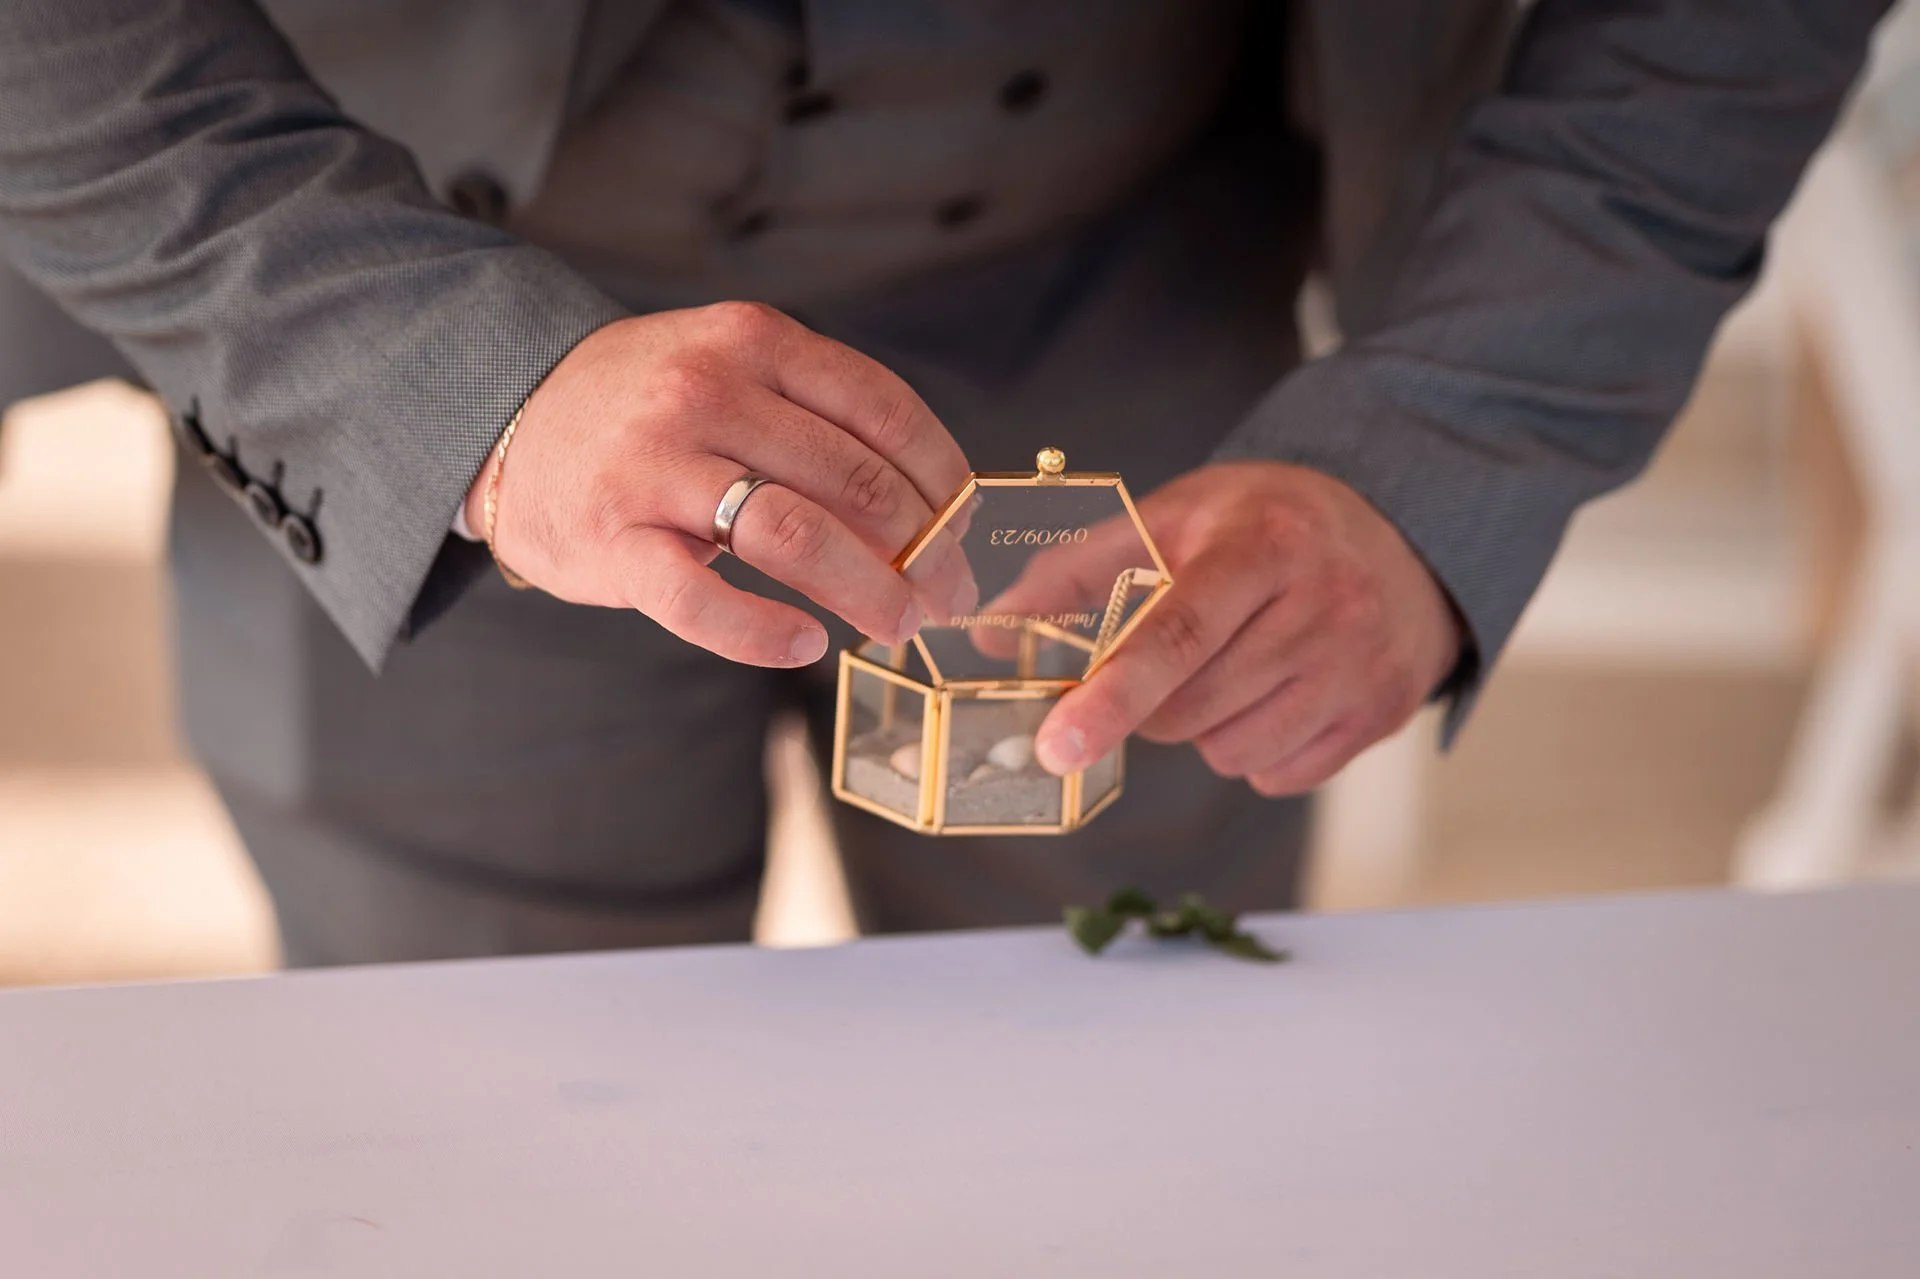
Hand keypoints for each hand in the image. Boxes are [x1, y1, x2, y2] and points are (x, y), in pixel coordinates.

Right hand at [468, 302, 972, 666]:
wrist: (508, 415)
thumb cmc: (647, 407)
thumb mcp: (732, 371)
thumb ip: (819, 419)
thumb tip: (936, 509)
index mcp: (755, 343)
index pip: (884, 412)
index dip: (943, 481)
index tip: (965, 528)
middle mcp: (708, 393)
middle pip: (853, 482)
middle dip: (921, 550)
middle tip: (944, 594)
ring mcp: (657, 467)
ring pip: (795, 537)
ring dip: (867, 592)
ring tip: (898, 624)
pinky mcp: (614, 539)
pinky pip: (702, 600)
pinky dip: (763, 632)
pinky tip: (803, 645)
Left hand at [1031, 461, 1462, 795]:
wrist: (1403, 531)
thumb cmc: (1266, 524)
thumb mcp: (1177, 515)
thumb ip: (1076, 571)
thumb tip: (991, 634)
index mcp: (1263, 546)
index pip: (1177, 635)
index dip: (1110, 697)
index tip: (1056, 746)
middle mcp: (1324, 606)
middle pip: (1190, 708)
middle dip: (1151, 702)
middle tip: (1174, 656)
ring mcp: (1361, 665)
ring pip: (1229, 752)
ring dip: (1203, 728)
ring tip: (1233, 665)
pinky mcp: (1383, 714)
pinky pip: (1278, 776)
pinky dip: (1255, 751)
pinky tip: (1273, 693)